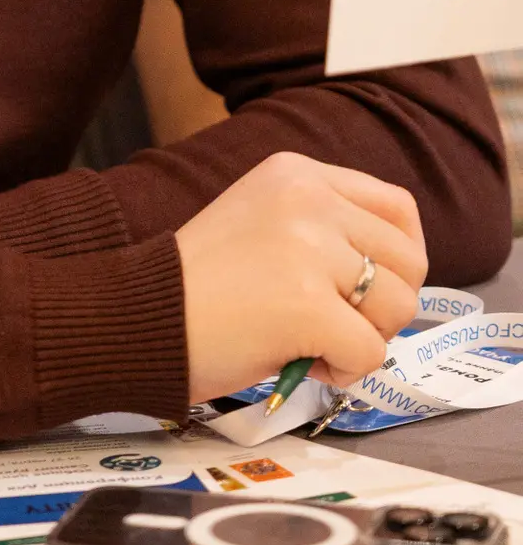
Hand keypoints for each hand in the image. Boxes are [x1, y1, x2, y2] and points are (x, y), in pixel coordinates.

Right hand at [176, 152, 426, 403]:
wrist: (136, 315)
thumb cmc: (198, 283)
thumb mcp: (263, 220)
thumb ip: (322, 228)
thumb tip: (393, 277)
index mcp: (297, 172)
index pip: (398, 207)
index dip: (399, 257)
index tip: (373, 288)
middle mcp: (309, 198)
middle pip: (409, 261)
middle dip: (384, 306)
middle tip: (337, 324)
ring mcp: (309, 249)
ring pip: (397, 306)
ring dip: (365, 339)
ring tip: (313, 342)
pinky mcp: (307, 304)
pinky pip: (370, 352)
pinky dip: (344, 371)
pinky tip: (301, 361)